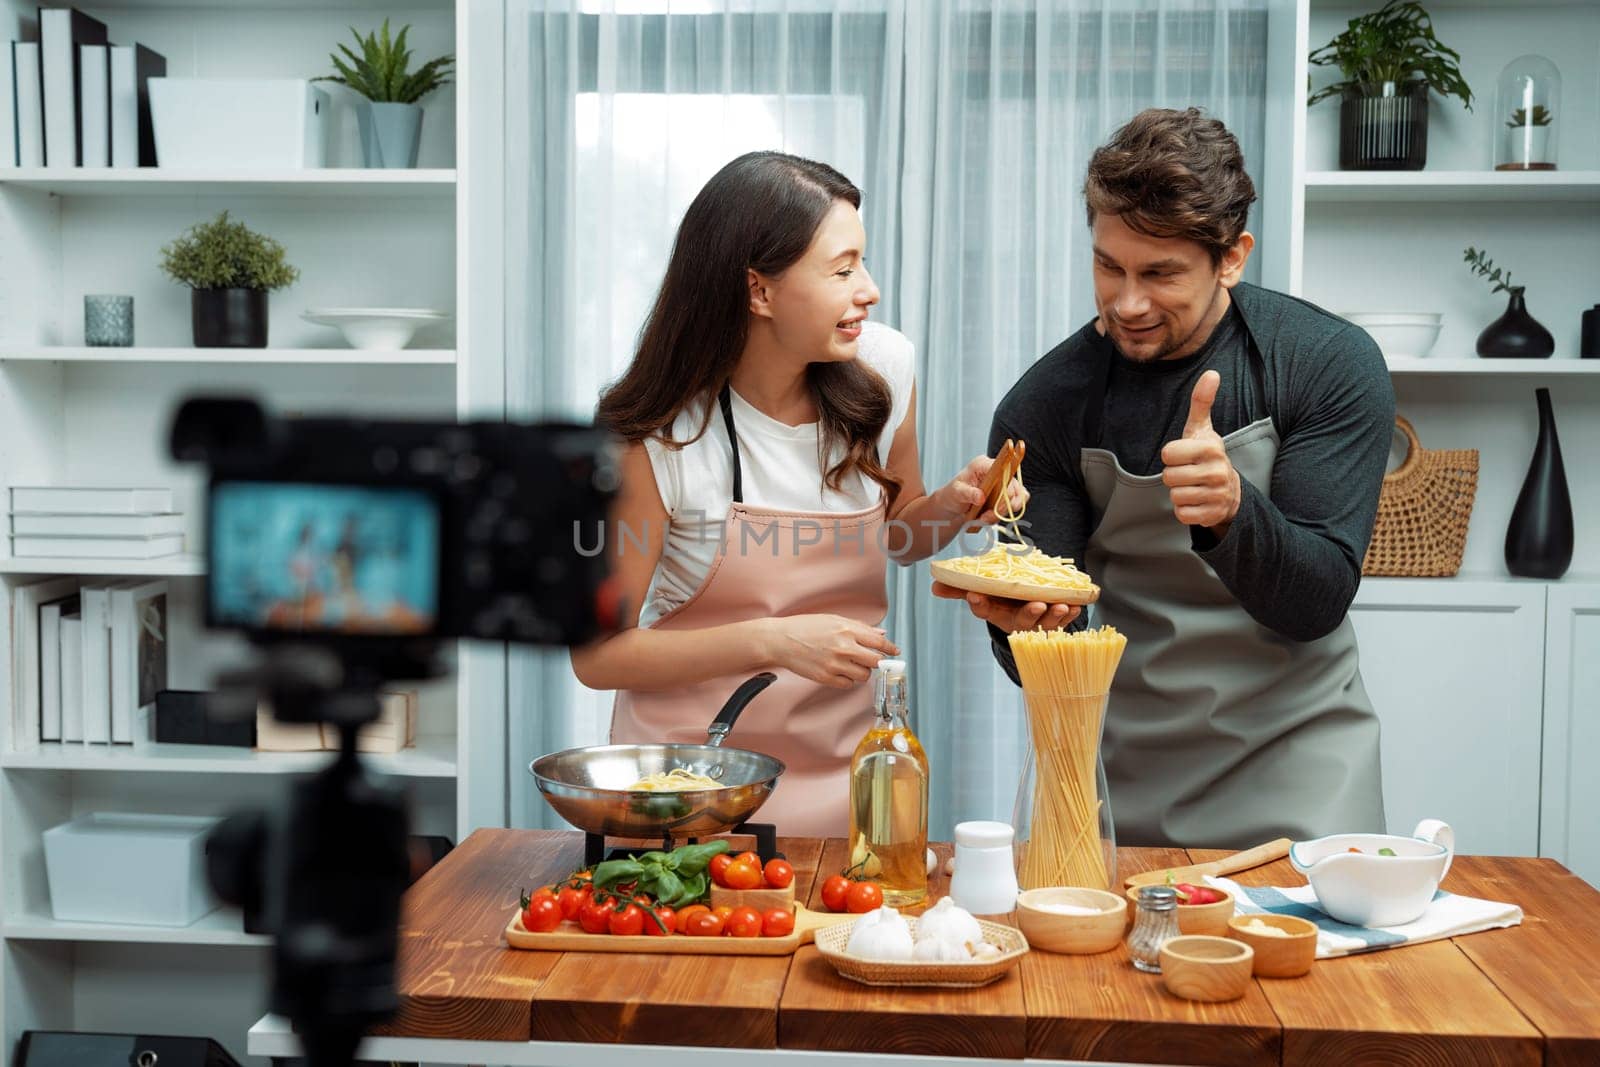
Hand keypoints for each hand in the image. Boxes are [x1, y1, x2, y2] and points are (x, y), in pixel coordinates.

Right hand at [761, 614, 900, 687]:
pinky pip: (848, 684)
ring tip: (851, 664)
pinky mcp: (826, 678)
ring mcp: (835, 664)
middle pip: (875, 662)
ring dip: (862, 671)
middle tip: (873, 660)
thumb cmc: (804, 627)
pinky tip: (840, 671)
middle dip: (877, 662)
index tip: (894, 652)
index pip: (879, 642)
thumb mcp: (833, 619)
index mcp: (847, 630)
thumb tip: (881, 632)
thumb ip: (859, 627)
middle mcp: (843, 647)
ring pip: (863, 675)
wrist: (780, 640)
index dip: (890, 648)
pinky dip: (847, 679)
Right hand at [930, 582, 1079, 632]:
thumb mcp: (980, 590)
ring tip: (1062, 606)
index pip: (983, 609)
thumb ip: (960, 587)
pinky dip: (1070, 614)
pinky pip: (1063, 620)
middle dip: (1029, 614)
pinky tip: (1076, 605)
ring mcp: (1035, 623)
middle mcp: (1014, 620)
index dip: (979, 604)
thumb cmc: (1000, 596)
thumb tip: (934, 585)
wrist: (1022, 604)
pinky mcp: (1053, 621)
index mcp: (994, 611)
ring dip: (1055, 616)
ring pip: (1045, 624)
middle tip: (1037, 605)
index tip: (975, 595)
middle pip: (1020, 621)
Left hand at [933, 454, 1028, 526]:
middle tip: (986, 517)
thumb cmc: (952, 494)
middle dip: (1002, 506)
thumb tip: (981, 497)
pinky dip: (1002, 515)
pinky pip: (1014, 505)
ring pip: (1016, 498)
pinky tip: (988, 518)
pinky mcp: (1006, 496)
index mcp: (984, 464)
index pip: (1004, 469)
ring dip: (1001, 513)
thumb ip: (968, 493)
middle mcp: (997, 471)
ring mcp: (1003, 484)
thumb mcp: (956, 492)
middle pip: (1014, 487)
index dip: (1005, 485)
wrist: (953, 506)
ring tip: (984, 519)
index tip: (997, 502)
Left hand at [1159, 370, 1240, 535]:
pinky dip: (1184, 510)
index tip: (1184, 456)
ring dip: (1179, 493)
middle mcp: (1217, 471)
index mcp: (1211, 448)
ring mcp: (1216, 495)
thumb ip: (1201, 401)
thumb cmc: (1207, 455)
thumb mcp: (1202, 429)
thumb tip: (1211, 373)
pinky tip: (1197, 501)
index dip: (1171, 455)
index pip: (1167, 453)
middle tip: (1189, 473)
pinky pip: (1181, 514)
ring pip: (1174, 495)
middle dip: (1174, 475)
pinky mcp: (1212, 515)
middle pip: (1168, 476)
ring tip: (1193, 486)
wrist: (1230, 491)